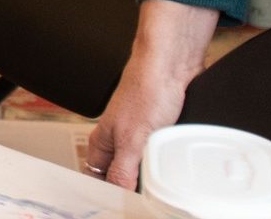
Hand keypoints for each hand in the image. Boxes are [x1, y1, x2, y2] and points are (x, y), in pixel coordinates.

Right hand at [83, 0, 215, 187]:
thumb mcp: (133, 138)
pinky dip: (165, 161)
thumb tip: (119, 193)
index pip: (96, 178)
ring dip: (151, 174)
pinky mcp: (160, 130)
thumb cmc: (147, 88)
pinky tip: (173, 164)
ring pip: (142, 166)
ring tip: (158, 183)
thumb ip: (123, 169)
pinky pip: (159, 154)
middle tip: (142, 198)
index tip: (121, 204)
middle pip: (120, 174)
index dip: (106, 192)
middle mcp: (118, 139)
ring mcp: (140, 135)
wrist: (173, 65)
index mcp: (103, 142)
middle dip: (131, 186)